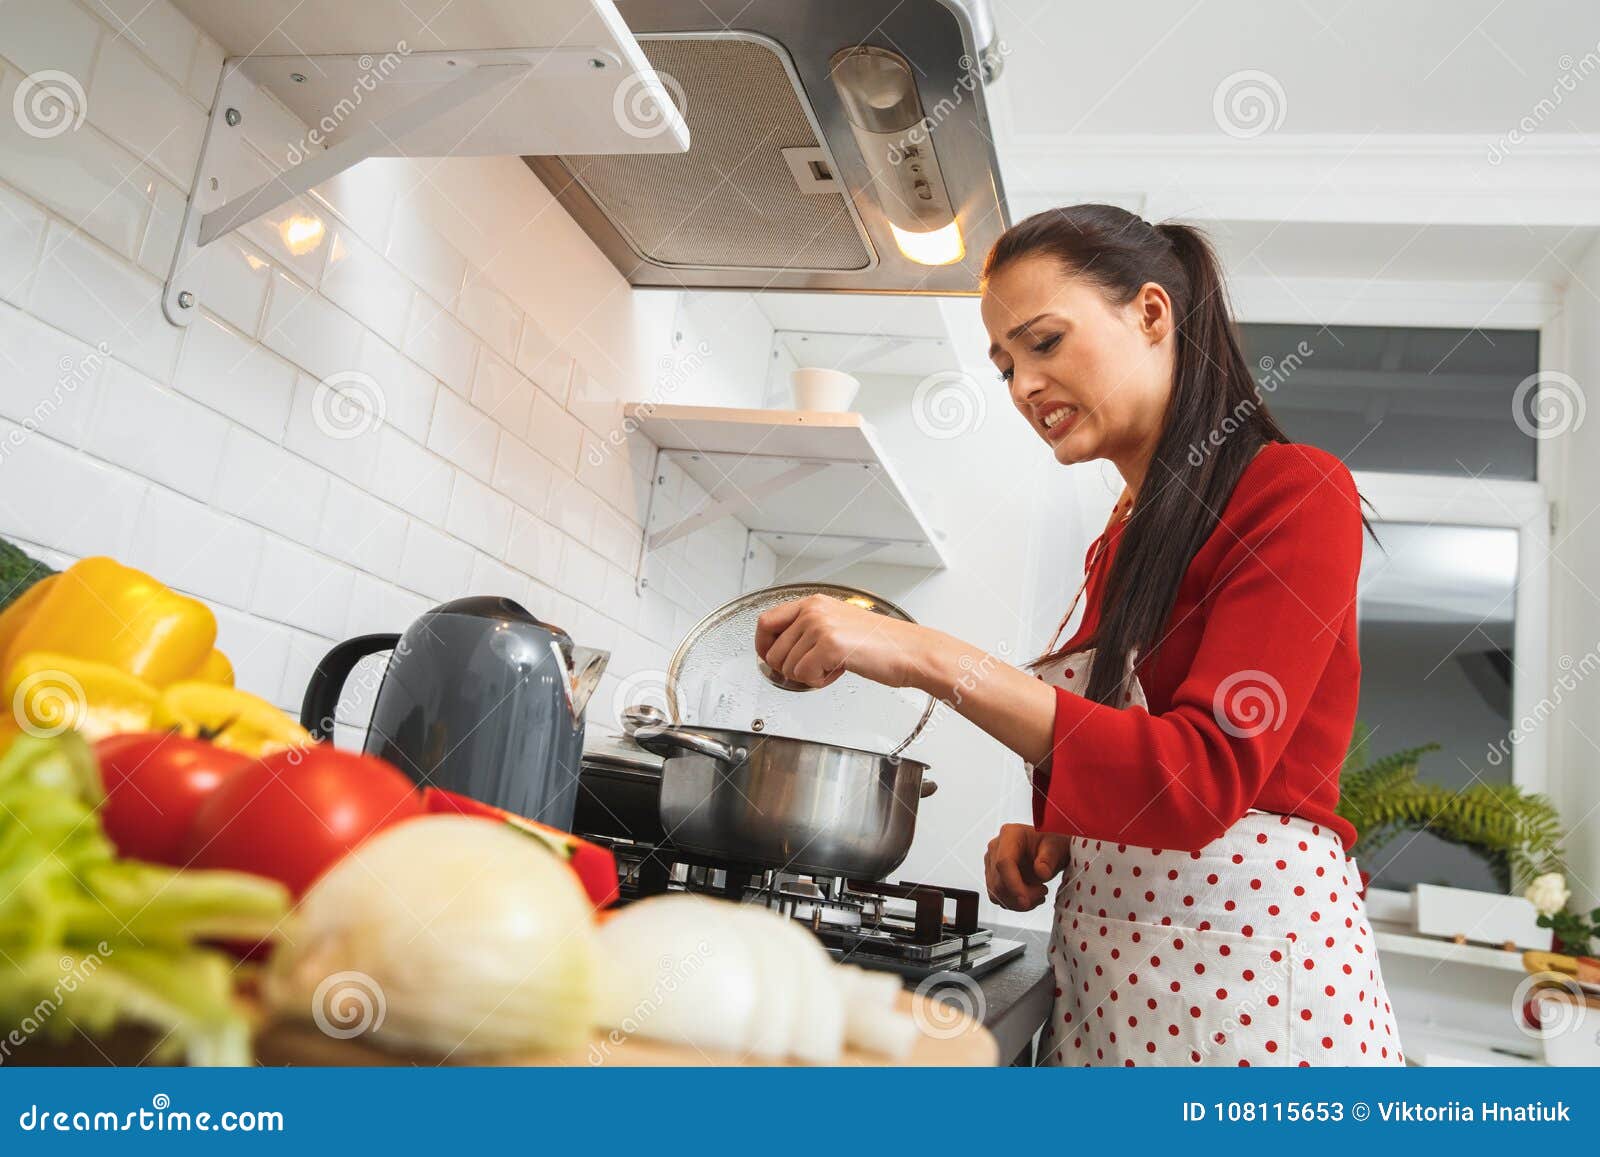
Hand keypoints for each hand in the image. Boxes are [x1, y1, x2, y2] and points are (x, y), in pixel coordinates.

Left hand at [754, 594, 930, 690]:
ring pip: (786, 667)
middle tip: (814, 668)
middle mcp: (813, 610)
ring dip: (808, 675)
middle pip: (772, 650)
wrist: (910, 651)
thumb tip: (779, 650)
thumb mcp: (838, 625)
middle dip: (789, 668)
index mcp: (814, 603)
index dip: (762, 646)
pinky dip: (819, 681)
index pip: (766, 621)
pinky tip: (839, 671)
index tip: (770, 659)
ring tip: (832, 666)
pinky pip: (803, 676)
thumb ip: (807, 631)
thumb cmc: (881, 643)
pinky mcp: (829, 645)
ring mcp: (819, 626)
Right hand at [984, 823, 1071, 910]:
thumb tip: (1041, 873)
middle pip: (998, 881)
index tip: (1026, 901)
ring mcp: (991, 862)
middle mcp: (996, 847)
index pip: (1004, 862)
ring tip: (1039, 894)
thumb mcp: (1056, 847)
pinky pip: (998, 897)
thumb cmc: (1052, 844)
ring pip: (996, 893)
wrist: (1049, 849)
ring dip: (1018, 902)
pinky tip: (1030, 897)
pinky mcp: (993, 876)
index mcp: (1010, 834)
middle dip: (1021, 895)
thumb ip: (1049, 859)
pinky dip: (1015, 903)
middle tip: (1043, 892)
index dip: (1013, 884)